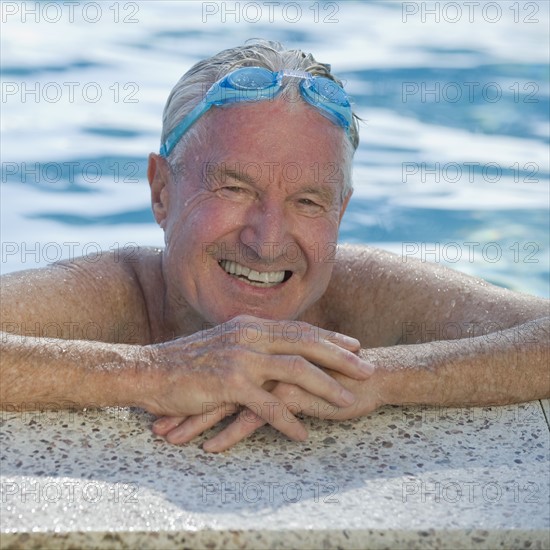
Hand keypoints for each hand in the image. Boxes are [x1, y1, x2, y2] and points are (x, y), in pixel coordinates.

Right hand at [147, 314, 373, 445]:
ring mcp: (240, 357)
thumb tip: (274, 350)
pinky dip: (288, 419)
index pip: (299, 328)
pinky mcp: (229, 383)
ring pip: (295, 370)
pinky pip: (268, 404)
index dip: (329, 337)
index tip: (354, 345)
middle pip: (306, 343)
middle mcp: (249, 335)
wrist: (148, 370)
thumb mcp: (223, 342)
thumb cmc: (186, 361)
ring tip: (348, 402)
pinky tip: (302, 434)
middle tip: (368, 368)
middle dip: (341, 357)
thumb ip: (251, 343)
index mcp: (250, 325)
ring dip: (325, 387)